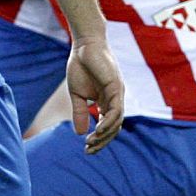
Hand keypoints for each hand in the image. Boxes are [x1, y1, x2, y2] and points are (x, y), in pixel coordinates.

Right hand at [66, 35, 124, 153]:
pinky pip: (116, 109)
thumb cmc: (81, 66)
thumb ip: (80, 112)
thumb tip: (80, 133)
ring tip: (91, 142)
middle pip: (114, 127)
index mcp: (106, 101)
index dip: (99, 139)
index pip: (108, 126)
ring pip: (117, 120)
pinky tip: (98, 130)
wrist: (84, 45)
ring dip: (105, 134)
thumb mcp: (77, 94)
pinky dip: (109, 121)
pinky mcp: (116, 86)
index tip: (86, 149)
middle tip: (89, 151)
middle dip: (102, 141)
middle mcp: (115, 99)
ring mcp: (117, 93)